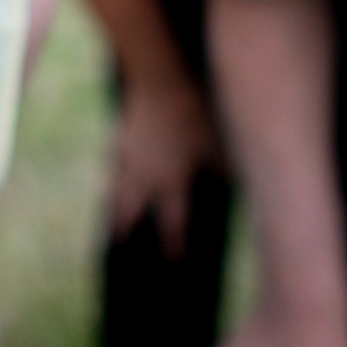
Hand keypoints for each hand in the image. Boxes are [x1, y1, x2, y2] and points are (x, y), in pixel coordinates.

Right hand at [110, 77, 218, 258]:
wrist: (160, 82)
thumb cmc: (193, 115)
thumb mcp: (215, 145)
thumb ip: (223, 169)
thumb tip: (235, 185)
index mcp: (171, 183)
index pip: (172, 225)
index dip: (172, 247)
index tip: (172, 263)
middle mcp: (145, 176)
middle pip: (128, 211)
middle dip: (122, 230)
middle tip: (117, 245)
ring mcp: (128, 156)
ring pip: (115, 186)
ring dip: (113, 203)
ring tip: (111, 212)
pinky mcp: (121, 135)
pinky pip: (115, 161)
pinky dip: (115, 170)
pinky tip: (116, 169)